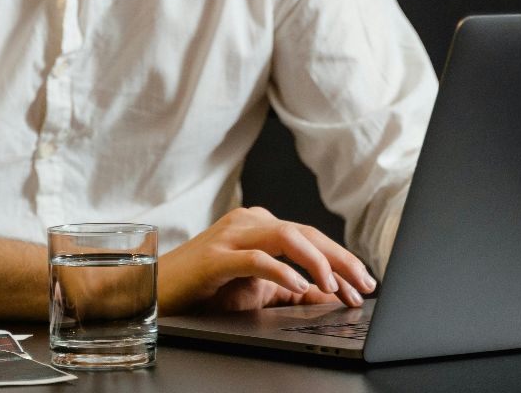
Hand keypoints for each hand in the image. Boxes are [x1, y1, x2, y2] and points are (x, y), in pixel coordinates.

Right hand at [158, 206, 375, 313]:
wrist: (156, 290)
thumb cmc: (205, 289)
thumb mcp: (257, 290)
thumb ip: (291, 288)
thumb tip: (332, 297)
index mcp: (260, 226)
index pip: (311, 238)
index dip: (342, 260)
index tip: (364, 285)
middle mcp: (248, 223)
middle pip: (306, 233)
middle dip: (341, 260)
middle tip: (365, 285)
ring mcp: (231, 236)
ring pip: (286, 236)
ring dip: (317, 261)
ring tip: (335, 287)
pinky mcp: (215, 257)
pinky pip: (255, 258)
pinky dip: (282, 271)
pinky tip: (299, 286)